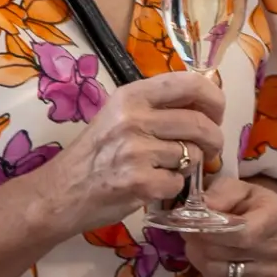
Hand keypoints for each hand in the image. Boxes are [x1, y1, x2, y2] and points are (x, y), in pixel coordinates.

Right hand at [58, 71, 228, 233]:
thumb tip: (204, 103)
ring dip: (189, 166)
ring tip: (169, 169)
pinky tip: (153, 187)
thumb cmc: (93, 154)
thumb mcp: (117, 115)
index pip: (189, 82)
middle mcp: (133, 118)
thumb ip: (155, 106)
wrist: (60, 193)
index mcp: (131, 95)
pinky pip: (179, 183)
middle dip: (214, 140)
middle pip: (200, 122)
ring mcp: (137, 152)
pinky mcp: (141, 183)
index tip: (216, 113)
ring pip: (193, 155)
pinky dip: (173, 189)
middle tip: (210, 150)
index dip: (214, 97)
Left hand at [177, 176, 276, 276]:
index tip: (190, 224)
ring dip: (201, 258)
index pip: (242, 234)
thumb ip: (219, 194)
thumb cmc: (249, 202)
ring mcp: (272, 272)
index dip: (211, 231)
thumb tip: (203, 207)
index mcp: (276, 217)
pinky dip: (212, 275)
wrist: (267, 220)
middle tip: (189, 230)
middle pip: (226, 254)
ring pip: (220, 272)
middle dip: (200, 242)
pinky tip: (214, 260)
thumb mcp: (236, 187)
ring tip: (201, 244)